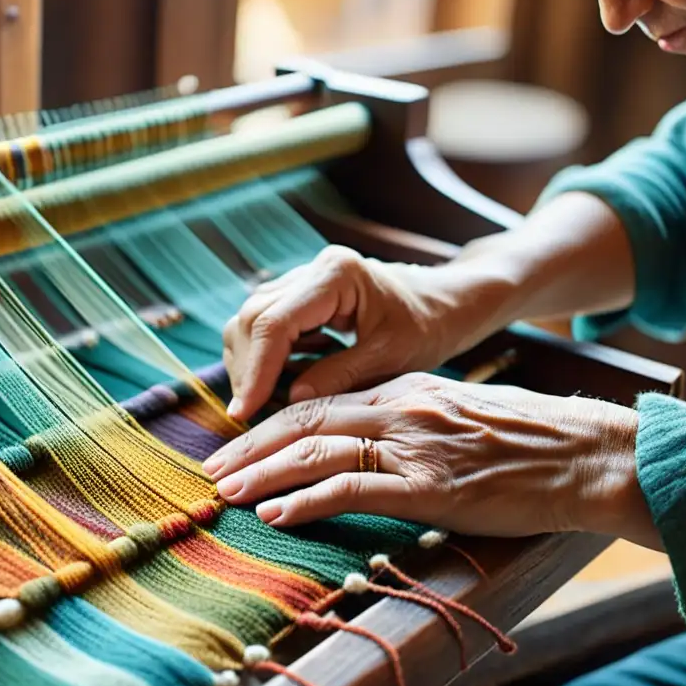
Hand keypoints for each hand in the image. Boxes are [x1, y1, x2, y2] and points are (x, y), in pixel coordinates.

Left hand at [204, 373, 660, 549]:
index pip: (316, 402)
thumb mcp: (451, 412)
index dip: (269, 425)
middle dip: (251, 447)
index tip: (237, 446)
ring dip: (264, 473)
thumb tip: (358, 441)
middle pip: (303, 421)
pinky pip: (353, 488)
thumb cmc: (521, 439)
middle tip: (211, 471)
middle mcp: (397, 409)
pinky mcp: (429, 486)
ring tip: (226, 493)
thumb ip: (403, 419)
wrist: (584, 453)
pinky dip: (307, 501)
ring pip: (317, 450)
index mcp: (400, 389)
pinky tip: (275, 513)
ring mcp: (412, 446)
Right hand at [221, 245, 502, 421]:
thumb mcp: (391, 358)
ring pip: (248, 321)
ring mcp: (300, 281)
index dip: (255, 369)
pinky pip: (262, 327)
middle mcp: (310, 270)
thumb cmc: (426, 328)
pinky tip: (280, 385)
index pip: (274, 323)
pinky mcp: (297, 297)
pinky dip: (262, 359)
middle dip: (246, 370)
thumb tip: (291, 401)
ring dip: (249, 365)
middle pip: (251, 318)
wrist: (440, 305)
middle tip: (248, 415)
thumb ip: (341, 376)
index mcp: (336, 275)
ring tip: (262, 404)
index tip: (244, 412)